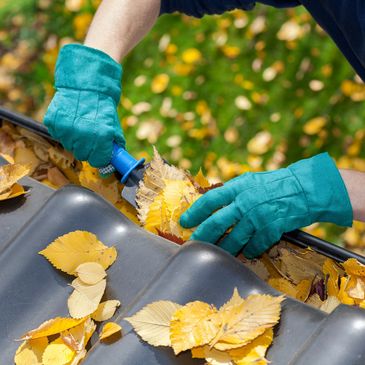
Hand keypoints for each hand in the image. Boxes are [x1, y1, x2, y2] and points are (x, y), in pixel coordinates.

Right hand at [44, 44, 124, 166]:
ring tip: (80, 125)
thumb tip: (114, 162)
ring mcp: (66, 130)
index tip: (100, 153)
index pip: (98, 161)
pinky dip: (64, 131)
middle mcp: (83, 136)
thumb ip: (113, 145)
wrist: (85, 83)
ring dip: (75, 140)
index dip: (100, 157)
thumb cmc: (102, 106)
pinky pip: (58, 135)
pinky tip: (70, 119)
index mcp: (101, 137)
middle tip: (90, 136)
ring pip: (70, 147)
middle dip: (87, 149)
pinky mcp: (53, 123)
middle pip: (83, 156)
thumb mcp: (113, 125)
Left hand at [180, 153, 352, 257]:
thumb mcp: (249, 181)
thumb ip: (231, 191)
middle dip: (203, 236)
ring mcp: (258, 217)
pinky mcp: (271, 230)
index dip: (195, 212)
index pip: (210, 201)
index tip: (185, 222)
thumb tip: (212, 203)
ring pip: (234, 239)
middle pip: (217, 223)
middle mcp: (245, 202)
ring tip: (217, 253)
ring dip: (224, 248)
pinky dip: (248, 251)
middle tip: (194, 243)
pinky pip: (254, 246)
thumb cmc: (274, 184)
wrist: (304, 188)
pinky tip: (245, 252)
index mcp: (238, 188)